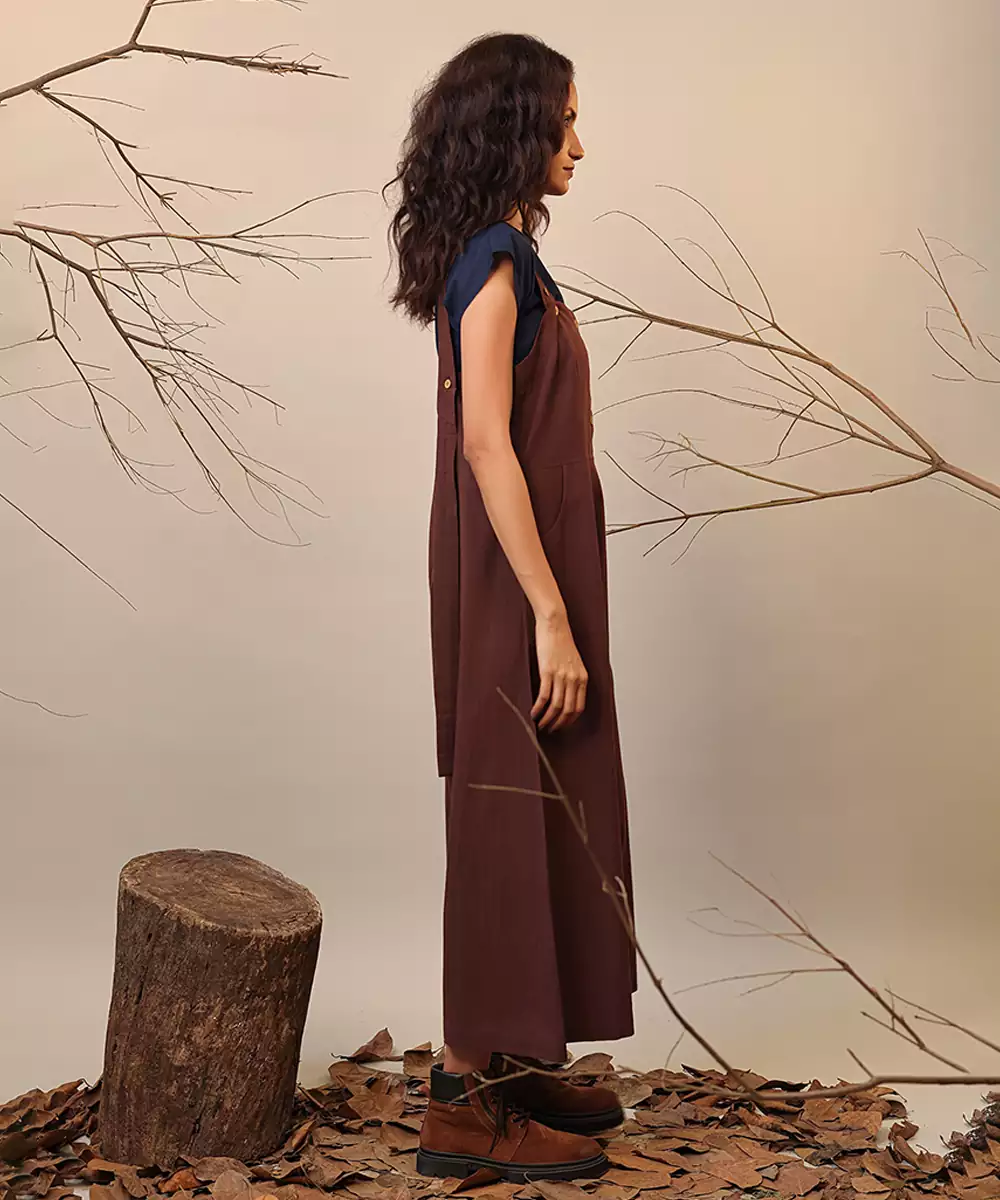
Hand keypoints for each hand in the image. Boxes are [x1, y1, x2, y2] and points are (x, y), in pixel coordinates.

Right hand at [531, 612, 587, 732]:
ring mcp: (561, 676)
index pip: (579, 707)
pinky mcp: (547, 672)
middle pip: (568, 710)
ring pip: (556, 706)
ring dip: (547, 719)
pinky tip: (533, 713)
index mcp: (582, 678)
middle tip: (549, 730)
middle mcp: (574, 679)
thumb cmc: (561, 640)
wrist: (555, 624)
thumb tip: (565, 693)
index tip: (561, 725)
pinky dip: (538, 709)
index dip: (569, 720)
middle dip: (558, 724)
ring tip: (540, 725)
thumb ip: (572, 677)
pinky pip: (544, 697)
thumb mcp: (573, 661)